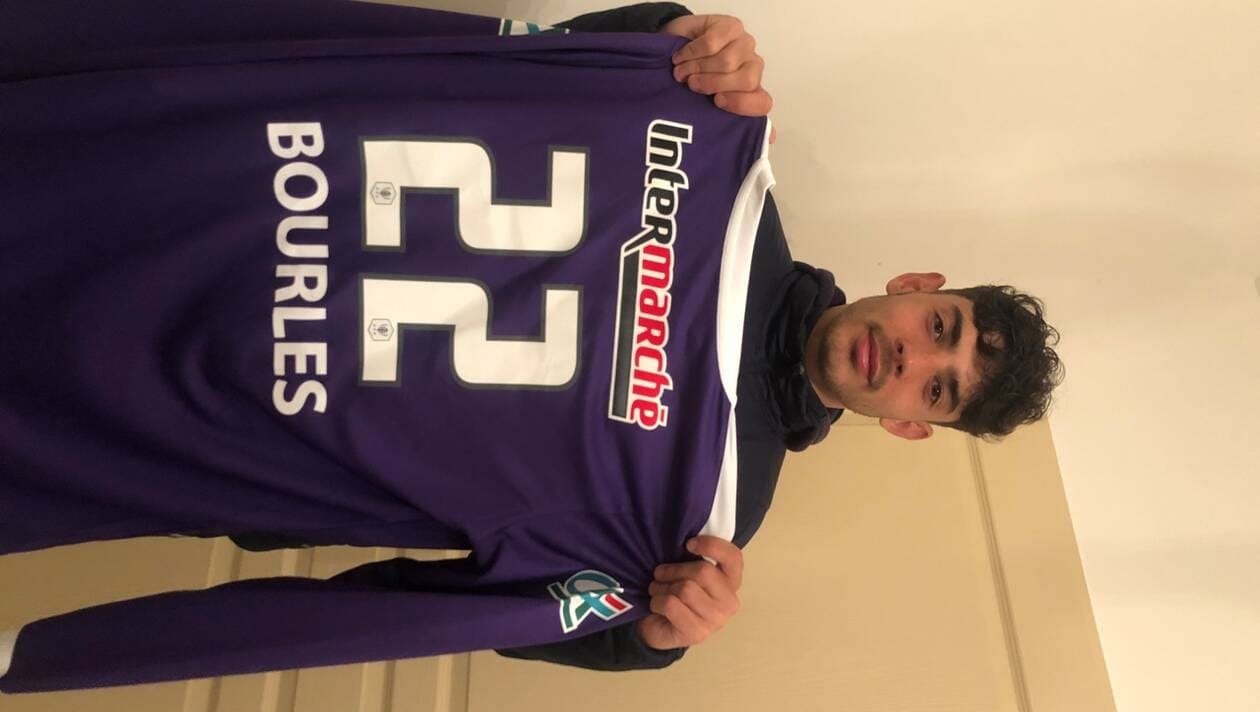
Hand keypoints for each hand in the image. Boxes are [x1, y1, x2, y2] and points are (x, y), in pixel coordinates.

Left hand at [636, 536, 743, 649]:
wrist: (661, 628)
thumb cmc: (676, 595)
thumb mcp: (687, 572)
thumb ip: (693, 558)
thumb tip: (685, 542)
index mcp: (731, 582)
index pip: (732, 557)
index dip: (711, 545)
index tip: (688, 544)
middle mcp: (730, 602)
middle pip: (702, 571)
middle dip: (673, 570)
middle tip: (659, 575)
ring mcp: (716, 620)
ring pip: (685, 588)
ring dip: (662, 587)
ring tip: (657, 591)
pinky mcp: (698, 633)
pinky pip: (671, 604)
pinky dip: (657, 601)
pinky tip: (657, 606)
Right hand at [661, 14, 776, 141]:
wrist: (671, 49)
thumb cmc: (689, 82)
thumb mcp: (705, 108)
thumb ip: (732, 124)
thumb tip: (770, 139)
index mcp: (751, 92)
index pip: (763, 102)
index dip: (742, 104)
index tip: (717, 102)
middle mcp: (753, 67)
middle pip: (747, 80)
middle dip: (713, 84)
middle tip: (692, 86)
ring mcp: (744, 45)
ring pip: (727, 62)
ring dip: (697, 69)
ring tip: (682, 72)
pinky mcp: (731, 27)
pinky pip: (712, 44)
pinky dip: (691, 53)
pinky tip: (681, 57)